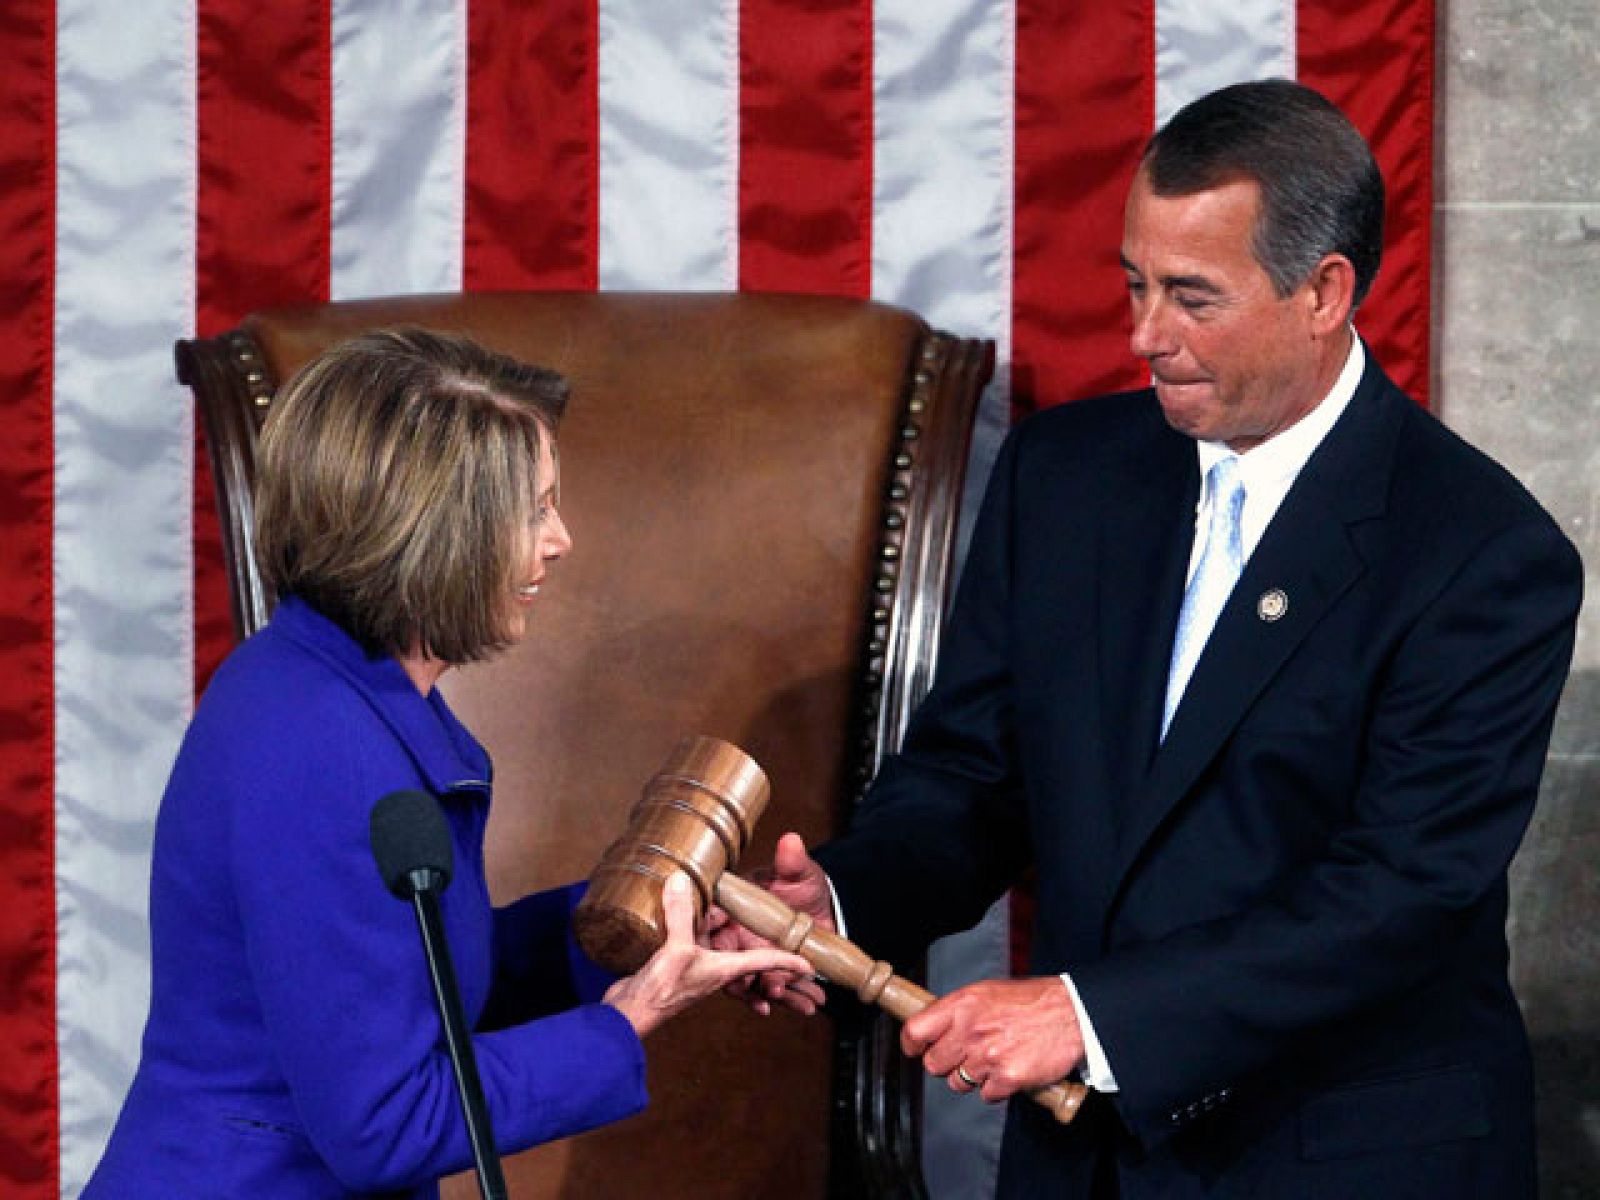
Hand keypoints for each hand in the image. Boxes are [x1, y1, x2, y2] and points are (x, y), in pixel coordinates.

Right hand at [603, 872, 811, 1037]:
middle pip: (746, 958)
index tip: (810, 965)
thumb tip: (682, 880)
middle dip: (758, 948)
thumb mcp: (676, 949)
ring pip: (722, 951)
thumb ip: (682, 914)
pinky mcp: (680, 968)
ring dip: (723, 934)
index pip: (766, 962)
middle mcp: (717, 972)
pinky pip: (698, 947)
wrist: (629, 1014)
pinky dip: (699, 933)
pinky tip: (692, 920)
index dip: (788, 961)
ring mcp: (699, 971)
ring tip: (720, 914)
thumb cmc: (660, 991)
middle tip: (772, 931)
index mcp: (725, 969)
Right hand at [706, 832, 831, 1016]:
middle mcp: (740, 940)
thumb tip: (791, 840)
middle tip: (765, 983)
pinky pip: (776, 991)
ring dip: (771, 992)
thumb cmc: (803, 888)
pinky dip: (792, 1000)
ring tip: (787, 994)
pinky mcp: (773, 975)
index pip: (715, 926)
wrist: (824, 911)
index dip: (715, 937)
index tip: (727, 943)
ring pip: (753, 983)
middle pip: (729, 964)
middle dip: (744, 978)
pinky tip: (808, 1002)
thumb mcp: (798, 874)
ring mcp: (755, 960)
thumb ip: (791, 862)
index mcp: (736, 913)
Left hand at [901, 977, 1085, 1102]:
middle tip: (965, 1056)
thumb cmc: (1031, 1001)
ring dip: (973, 1077)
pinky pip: (986, 1095)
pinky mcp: (1008, 1077)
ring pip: (959, 1083)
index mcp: (962, 1004)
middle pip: (934, 1064)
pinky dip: (996, 1088)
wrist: (1072, 1013)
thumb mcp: (987, 992)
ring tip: (994, 1060)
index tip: (916, 1050)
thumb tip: (934, 1028)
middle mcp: (971, 1029)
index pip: (915, 1030)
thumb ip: (958, 1011)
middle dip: (946, 1064)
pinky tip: (1009, 1070)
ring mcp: (989, 1055)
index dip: (912, 1045)